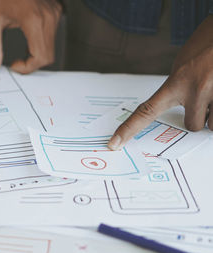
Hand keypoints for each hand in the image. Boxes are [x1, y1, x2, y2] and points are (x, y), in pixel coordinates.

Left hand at [0, 0, 61, 73]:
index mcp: (33, 20)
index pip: (39, 57)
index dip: (27, 68)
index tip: (14, 65)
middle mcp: (48, 17)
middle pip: (47, 56)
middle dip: (31, 64)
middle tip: (17, 62)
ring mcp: (54, 14)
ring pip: (51, 49)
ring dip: (36, 56)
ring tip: (21, 52)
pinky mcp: (55, 13)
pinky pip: (52, 38)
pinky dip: (41, 46)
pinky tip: (28, 41)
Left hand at [108, 15, 212, 149]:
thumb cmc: (209, 43)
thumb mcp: (183, 66)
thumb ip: (176, 88)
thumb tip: (175, 107)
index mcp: (176, 82)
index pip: (146, 111)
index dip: (128, 129)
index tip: (114, 143)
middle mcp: (195, 89)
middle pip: (192, 125)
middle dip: (199, 115)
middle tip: (206, 94)